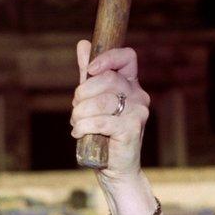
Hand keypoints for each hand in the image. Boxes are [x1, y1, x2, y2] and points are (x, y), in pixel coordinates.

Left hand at [70, 40, 150, 184]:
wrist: (115, 169)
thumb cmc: (102, 135)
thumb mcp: (92, 101)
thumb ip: (88, 75)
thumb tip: (83, 44)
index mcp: (131, 85)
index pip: (127, 57)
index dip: (107, 58)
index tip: (88, 70)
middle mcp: (138, 96)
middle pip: (109, 79)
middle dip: (83, 93)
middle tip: (76, 108)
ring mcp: (138, 113)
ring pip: (103, 101)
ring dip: (81, 113)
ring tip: (76, 124)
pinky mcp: (132, 129)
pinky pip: (102, 120)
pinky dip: (84, 126)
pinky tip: (78, 133)